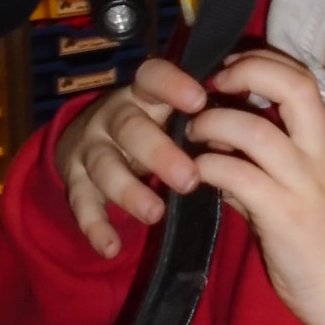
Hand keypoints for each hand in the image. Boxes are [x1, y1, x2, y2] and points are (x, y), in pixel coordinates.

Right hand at [56, 56, 207, 258]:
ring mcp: (91, 148)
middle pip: (130, 127)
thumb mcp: (169, 115)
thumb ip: (202, 121)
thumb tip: (250, 132)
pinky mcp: (74, 180)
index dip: (171, 85)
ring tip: (155, 214)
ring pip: (104, 166)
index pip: (152, 77)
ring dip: (128, 191)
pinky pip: (80, 203)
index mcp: (143, 95)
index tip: (200, 99)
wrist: (88, 143)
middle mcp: (113, 116)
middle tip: (189, 178)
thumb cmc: (150, 128)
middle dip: (158, 153)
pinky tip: (111, 248)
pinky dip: (94, 227)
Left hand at [185, 49, 324, 324]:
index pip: (303, 80)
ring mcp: (303, 184)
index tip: (229, 69)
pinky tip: (196, 175)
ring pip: (257, 131)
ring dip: (214, 124)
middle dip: (248, 72)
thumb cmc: (321, 246)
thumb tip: (218, 149)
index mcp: (323, 146)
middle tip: (211, 86)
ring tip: (192, 134)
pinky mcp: (284, 216)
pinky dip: (210, 166)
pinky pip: (240, 176)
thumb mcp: (296, 195)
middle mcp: (318, 156)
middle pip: (294, 87)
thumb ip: (261, 168)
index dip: (264, 62)